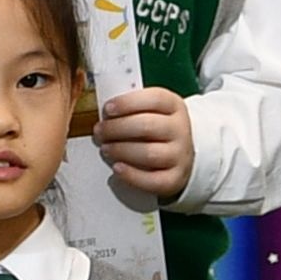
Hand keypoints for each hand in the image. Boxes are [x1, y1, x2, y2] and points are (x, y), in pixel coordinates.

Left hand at [95, 83, 194, 200]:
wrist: (179, 154)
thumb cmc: (156, 130)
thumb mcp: (151, 111)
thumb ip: (130, 108)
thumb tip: (105, 115)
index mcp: (174, 106)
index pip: (155, 99)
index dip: (128, 103)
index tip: (108, 109)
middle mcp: (180, 129)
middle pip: (148, 126)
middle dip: (117, 128)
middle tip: (100, 131)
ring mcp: (180, 155)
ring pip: (149, 154)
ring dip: (121, 151)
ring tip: (105, 149)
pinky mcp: (175, 179)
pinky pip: (153, 180)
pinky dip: (132, 175)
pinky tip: (117, 168)